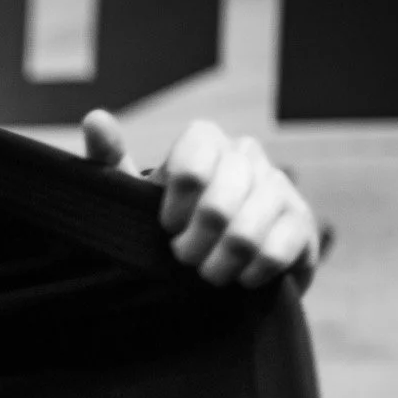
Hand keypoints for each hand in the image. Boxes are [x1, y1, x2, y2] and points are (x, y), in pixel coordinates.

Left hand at [81, 109, 325, 287]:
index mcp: (206, 141)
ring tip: (208, 275)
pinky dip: (251, 273)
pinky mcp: (302, 223)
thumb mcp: (130, 196)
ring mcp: (279, 187)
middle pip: (219, 203)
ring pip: (246, 232)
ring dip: (218, 265)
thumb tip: (95, 118)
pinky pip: (277, 251)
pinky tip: (240, 279)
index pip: (196, 152)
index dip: (178, 197)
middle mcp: (247, 156)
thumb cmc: (168, 223)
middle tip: (182, 259)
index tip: (165, 225)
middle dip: (193, 244)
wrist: (216, 265)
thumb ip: (109, 161)